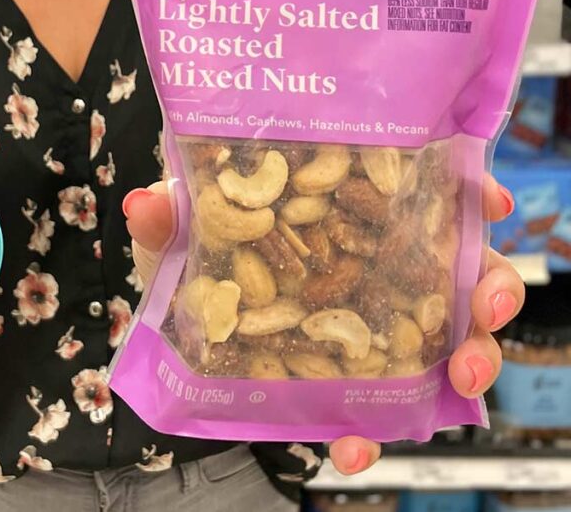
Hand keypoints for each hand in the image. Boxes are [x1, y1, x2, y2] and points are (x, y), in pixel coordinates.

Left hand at [122, 172, 523, 476]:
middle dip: (488, 282)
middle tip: (486, 304)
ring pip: (449, 333)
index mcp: (346, 208)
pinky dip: (376, 429)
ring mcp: (373, 321)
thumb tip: (146, 203)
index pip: (421, 188)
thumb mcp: (180, 232)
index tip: (487, 200)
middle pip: (458, 263)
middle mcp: (375, 261)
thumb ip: (169, 217)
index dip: (464, 191)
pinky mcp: (353, 378)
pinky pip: (383, 405)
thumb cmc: (195, 254)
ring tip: (458, 378)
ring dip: (469, 354)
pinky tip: (355, 446)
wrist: (182, 323)